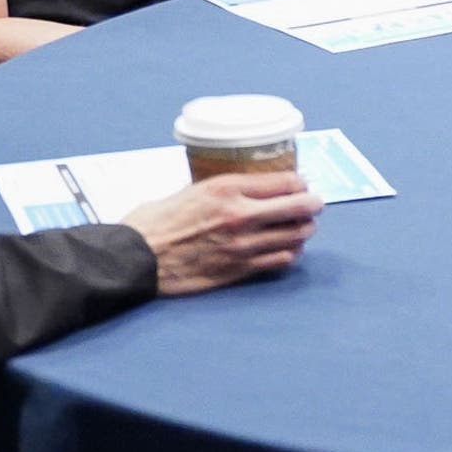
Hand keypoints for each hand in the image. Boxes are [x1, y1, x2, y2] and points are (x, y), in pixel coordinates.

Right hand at [124, 172, 321, 293]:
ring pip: (297, 235)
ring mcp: (244, 245)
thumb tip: (245, 189)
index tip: (302, 184)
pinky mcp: (241, 269)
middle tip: (314, 204)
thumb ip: (222, 190)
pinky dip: (290, 252)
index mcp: (227, 188)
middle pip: (300, 207)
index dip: (301, 182)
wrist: (137, 259)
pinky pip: (282, 259)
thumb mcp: (190, 190)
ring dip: (304, 229)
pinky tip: (286, 248)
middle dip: (313, 204)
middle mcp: (241, 215)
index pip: (286, 182)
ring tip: (301, 226)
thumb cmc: (155, 222)